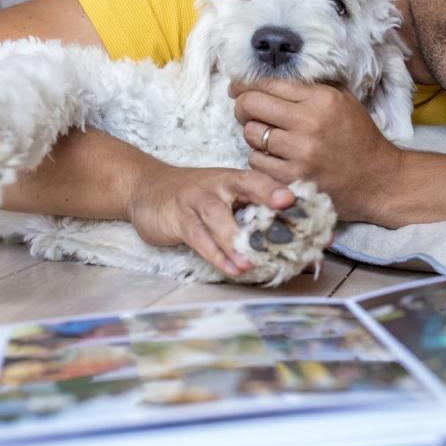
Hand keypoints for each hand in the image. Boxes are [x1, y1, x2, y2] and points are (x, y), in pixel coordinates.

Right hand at [126, 160, 295, 278]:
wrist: (145, 187)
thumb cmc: (196, 197)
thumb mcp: (223, 197)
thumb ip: (251, 213)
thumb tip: (290, 238)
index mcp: (234, 179)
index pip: (261, 178)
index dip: (280, 185)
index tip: (300, 196)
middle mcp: (218, 185)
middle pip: (245, 185)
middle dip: (266, 194)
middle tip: (286, 205)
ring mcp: (197, 200)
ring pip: (217, 215)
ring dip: (235, 239)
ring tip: (252, 261)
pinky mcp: (178, 219)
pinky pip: (198, 237)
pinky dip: (215, 254)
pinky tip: (231, 267)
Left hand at [231, 78, 401, 218]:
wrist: (379, 179)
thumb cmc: (358, 137)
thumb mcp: (342, 100)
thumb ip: (308, 88)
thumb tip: (263, 80)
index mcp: (322, 98)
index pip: (268, 83)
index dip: (245, 84)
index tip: (238, 88)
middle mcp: (310, 122)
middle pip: (251, 105)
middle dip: (242, 106)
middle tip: (245, 111)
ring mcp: (301, 153)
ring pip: (251, 134)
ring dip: (253, 134)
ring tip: (269, 137)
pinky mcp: (293, 178)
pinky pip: (257, 162)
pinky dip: (261, 159)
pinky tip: (277, 158)